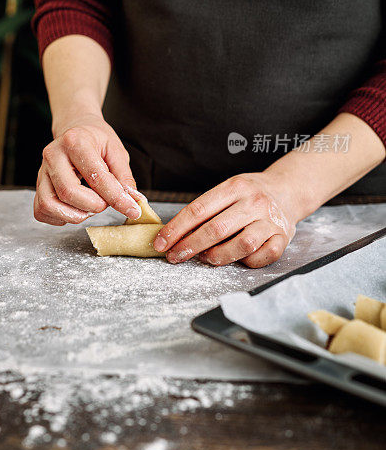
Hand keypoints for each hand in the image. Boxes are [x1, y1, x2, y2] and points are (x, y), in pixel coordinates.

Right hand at [34, 113, 141, 225]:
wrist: (74, 129)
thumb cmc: (96, 140)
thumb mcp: (116, 150)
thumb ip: (124, 177)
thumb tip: (133, 202)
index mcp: (75, 141)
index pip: (96, 177)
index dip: (116, 198)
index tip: (132, 210)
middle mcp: (53, 155)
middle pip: (69, 192)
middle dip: (93, 206)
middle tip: (105, 202)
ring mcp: (42, 171)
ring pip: (50, 204)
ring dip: (75, 215)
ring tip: (89, 207)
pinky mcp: (37, 185)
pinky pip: (41, 210)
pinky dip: (60, 217)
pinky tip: (74, 209)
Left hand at [153, 173, 297, 267]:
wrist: (288, 189)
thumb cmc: (249, 193)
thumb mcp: (228, 190)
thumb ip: (207, 209)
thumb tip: (175, 234)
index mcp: (235, 186)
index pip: (199, 209)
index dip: (176, 229)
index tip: (161, 242)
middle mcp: (254, 202)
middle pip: (216, 229)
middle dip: (190, 246)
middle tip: (175, 256)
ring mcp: (270, 220)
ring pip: (241, 245)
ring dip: (218, 256)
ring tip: (205, 258)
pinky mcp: (283, 237)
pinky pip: (262, 256)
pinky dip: (247, 262)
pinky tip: (236, 258)